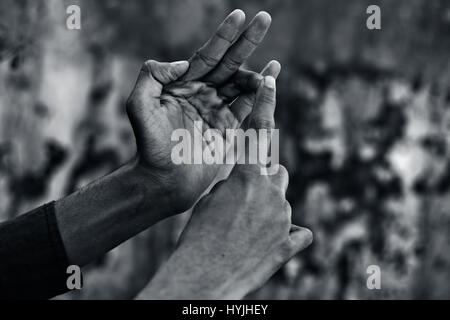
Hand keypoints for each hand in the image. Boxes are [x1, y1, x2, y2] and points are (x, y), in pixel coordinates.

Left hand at [126, 10, 279, 212]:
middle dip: (247, 41)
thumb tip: (185, 61)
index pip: (207, 54)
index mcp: (183, 84)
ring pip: (241, 83)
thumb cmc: (148, 143)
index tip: (240, 15)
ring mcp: (216, 109)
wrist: (163, 178)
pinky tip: (272, 78)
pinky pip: (247, 105)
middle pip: (229, 62)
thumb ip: (153, 75)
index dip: (224, 35)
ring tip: (271, 66)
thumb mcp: (139, 103)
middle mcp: (202, 92)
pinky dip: (261, 92)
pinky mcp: (227, 127)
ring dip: (257, 71)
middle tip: (265, 18)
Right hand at [137, 76, 312, 299]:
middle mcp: (272, 193)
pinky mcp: (291, 242)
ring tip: (246, 227)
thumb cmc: (199, 237)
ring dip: (270, 207)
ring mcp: (284, 218)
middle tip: (244, 197)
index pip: (258, 132)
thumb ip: (235, 184)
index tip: (271, 80)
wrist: (203, 277)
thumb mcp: (211, 201)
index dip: (265, 103)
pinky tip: (270, 242)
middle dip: (265, 178)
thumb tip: (248, 180)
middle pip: (277, 172)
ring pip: (282, 200)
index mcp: (247, 178)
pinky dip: (286, 233)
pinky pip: (298, 232)